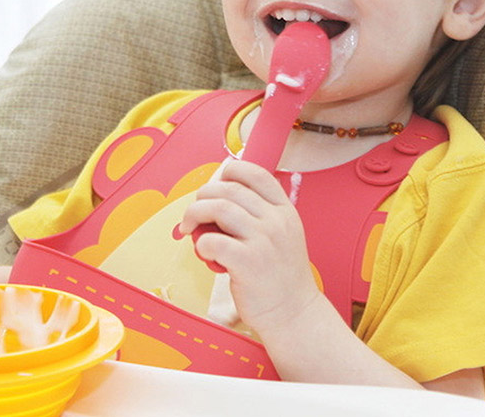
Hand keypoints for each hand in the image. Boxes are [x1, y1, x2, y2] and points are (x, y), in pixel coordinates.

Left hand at [180, 159, 320, 335]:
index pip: (255, 173)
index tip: (217, 185)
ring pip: (218, 208)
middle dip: (203, 196)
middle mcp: (276, 221)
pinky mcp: (248, 263)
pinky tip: (204, 252)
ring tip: (190, 229)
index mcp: (284, 209)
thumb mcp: (281, 234)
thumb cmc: (279, 274)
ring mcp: (264, 241)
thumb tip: (216, 196)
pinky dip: (201, 243)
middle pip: (229, 189)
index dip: (230, 172)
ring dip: (195, 214)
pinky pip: (213, 241)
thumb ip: (258, 213)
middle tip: (195, 213)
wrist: (294, 313)